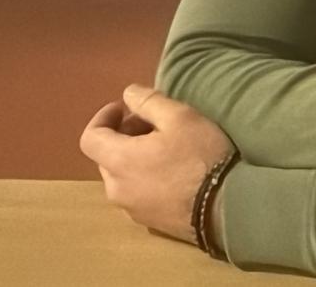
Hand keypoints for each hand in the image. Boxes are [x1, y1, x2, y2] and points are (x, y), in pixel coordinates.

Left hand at [79, 84, 233, 241]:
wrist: (226, 207)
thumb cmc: (200, 157)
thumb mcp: (180, 116)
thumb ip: (148, 101)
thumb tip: (128, 94)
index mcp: (118, 161)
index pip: (89, 137)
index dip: (103, 117)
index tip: (124, 108)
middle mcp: (117, 189)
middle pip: (106, 156)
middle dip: (123, 135)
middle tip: (153, 125)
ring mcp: (131, 210)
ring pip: (122, 176)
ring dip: (134, 158)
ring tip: (165, 149)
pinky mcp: (149, 223)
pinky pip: (137, 193)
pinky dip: (144, 178)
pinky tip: (172, 174)